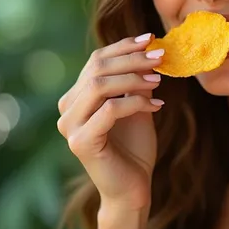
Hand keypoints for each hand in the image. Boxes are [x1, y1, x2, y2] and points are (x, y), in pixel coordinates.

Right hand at [57, 34, 164, 211]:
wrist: (132, 189)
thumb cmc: (134, 150)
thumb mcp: (137, 107)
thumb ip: (136, 83)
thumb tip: (149, 49)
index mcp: (77, 99)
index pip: (96, 61)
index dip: (122, 47)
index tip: (149, 39)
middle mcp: (67, 110)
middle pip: (96, 69)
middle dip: (131, 59)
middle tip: (160, 57)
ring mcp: (71, 127)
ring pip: (99, 86)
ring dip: (133, 79)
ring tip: (159, 80)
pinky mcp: (81, 142)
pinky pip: (109, 110)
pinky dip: (135, 103)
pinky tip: (157, 106)